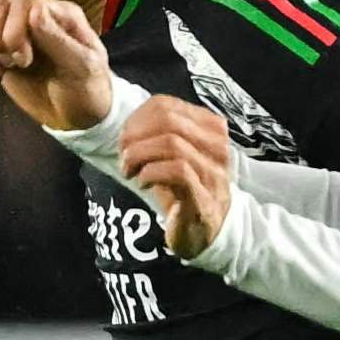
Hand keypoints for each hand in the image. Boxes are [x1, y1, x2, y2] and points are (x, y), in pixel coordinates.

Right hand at [0, 0, 118, 131]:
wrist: (79, 116)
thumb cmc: (88, 90)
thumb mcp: (82, 67)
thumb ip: (58, 40)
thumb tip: (33, 12)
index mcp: (61, 14)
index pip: (25, 3)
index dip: (15, 31)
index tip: (25, 62)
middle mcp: (38, 15)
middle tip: (10, 64)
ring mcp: (19, 30)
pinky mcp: (4, 49)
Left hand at [115, 93, 236, 256]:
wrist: (204, 234)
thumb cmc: (184, 192)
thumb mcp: (173, 157)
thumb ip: (159, 135)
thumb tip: (130, 124)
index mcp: (208, 131)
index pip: (166, 106)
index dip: (136, 119)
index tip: (125, 139)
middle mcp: (216, 147)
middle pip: (169, 120)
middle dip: (136, 136)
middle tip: (123, 154)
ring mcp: (213, 173)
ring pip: (173, 143)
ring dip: (140, 155)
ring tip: (129, 169)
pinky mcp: (204, 198)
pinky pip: (178, 171)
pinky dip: (152, 173)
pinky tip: (142, 182)